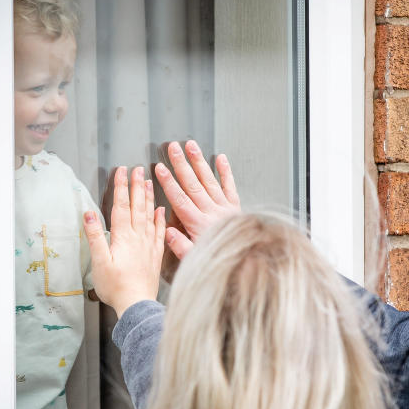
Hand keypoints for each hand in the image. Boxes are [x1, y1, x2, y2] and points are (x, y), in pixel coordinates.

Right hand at [83, 166, 164, 316]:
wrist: (137, 304)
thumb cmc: (116, 286)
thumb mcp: (99, 261)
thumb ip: (95, 236)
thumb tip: (88, 214)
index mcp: (123, 237)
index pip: (121, 206)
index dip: (121, 187)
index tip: (122, 170)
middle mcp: (138, 237)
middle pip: (137, 206)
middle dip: (137, 186)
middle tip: (139, 169)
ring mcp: (149, 245)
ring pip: (150, 215)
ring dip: (149, 197)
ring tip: (150, 182)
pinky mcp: (155, 255)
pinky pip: (159, 232)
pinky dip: (160, 219)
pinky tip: (161, 210)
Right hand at [154, 140, 239, 258]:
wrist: (248, 262)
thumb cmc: (219, 261)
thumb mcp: (195, 259)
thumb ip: (180, 245)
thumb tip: (167, 230)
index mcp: (199, 224)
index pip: (180, 199)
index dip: (169, 182)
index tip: (160, 169)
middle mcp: (212, 212)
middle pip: (193, 184)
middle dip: (181, 164)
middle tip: (173, 148)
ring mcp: (224, 208)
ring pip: (209, 180)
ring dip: (199, 162)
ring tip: (191, 146)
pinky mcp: (235, 207)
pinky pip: (230, 186)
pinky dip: (226, 171)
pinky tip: (221, 158)